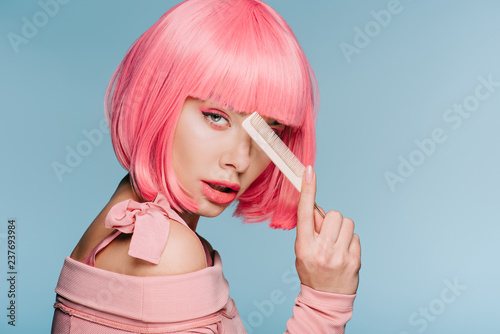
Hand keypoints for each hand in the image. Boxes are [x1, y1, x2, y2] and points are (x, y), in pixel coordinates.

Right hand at [294, 166, 360, 294]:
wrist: (324, 299)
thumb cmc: (312, 270)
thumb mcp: (303, 250)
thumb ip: (310, 228)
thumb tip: (318, 207)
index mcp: (304, 245)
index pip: (304, 212)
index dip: (307, 190)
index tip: (308, 171)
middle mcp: (321, 250)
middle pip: (333, 215)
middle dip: (332, 220)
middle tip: (328, 233)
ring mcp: (339, 256)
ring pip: (347, 223)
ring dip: (342, 229)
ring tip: (337, 244)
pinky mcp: (354, 261)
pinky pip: (356, 237)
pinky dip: (351, 242)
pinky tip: (345, 253)